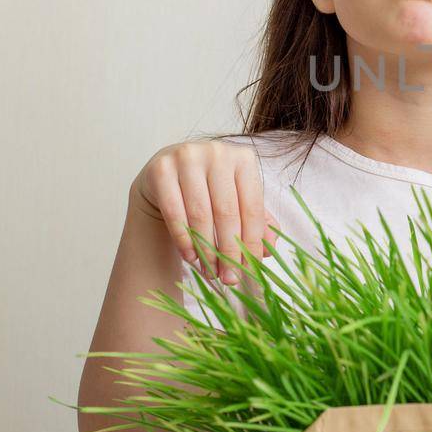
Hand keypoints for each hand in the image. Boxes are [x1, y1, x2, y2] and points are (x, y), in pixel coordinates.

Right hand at [131, 138, 275, 283]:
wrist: (168, 173)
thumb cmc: (210, 188)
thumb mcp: (237, 199)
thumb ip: (257, 221)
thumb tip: (269, 250)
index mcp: (243, 158)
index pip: (252, 207)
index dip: (252, 242)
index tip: (251, 270)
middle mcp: (217, 153)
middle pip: (227, 212)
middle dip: (229, 251)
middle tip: (229, 278)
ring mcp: (187, 157)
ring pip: (200, 214)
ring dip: (206, 250)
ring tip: (211, 272)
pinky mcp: (161, 170)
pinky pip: (174, 213)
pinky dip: (184, 240)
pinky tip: (191, 257)